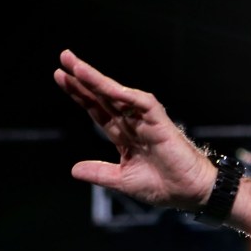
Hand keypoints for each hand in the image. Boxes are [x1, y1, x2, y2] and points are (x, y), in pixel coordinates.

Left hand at [53, 49, 215, 209]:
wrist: (188, 193)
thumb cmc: (163, 186)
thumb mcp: (123, 180)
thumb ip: (99, 172)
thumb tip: (74, 170)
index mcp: (125, 137)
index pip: (98, 110)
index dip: (80, 94)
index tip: (61, 77)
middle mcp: (134, 124)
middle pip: (104, 96)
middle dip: (84, 78)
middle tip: (65, 57)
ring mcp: (147, 121)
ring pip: (119, 95)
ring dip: (98, 80)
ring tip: (77, 67)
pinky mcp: (160, 122)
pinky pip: (142, 103)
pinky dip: (125, 94)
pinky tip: (106, 86)